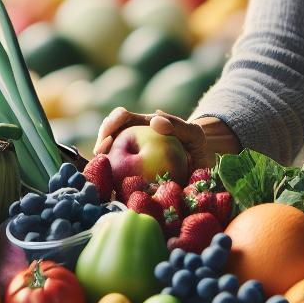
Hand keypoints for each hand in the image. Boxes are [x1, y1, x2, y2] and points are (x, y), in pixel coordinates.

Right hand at [91, 108, 222, 171]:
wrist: (201, 171)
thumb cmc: (197, 149)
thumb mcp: (194, 134)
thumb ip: (179, 125)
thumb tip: (154, 119)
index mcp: (143, 126)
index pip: (122, 117)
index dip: (112, 121)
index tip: (110, 129)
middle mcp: (132, 140)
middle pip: (109, 136)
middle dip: (102, 141)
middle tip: (101, 151)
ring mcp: (131, 159)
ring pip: (109, 157)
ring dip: (102, 161)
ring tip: (102, 167)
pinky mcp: (132, 177)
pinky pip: (118, 178)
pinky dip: (111, 180)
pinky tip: (110, 185)